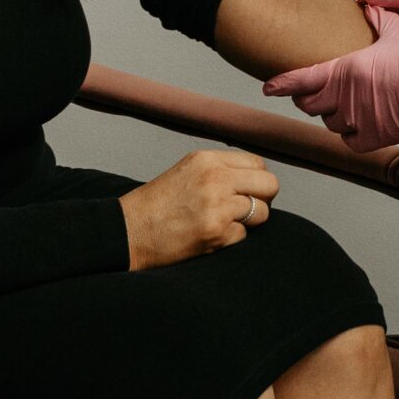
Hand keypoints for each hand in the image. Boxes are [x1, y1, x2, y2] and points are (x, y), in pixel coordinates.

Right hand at [119, 150, 280, 270]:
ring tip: (225, 222)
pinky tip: (210, 235)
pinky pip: (244, 235)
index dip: (256, 179)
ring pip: (262, 213)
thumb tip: (257, 179)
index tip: (246, 190)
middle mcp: (215, 179)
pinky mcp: (216, 233)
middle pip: (270, 185)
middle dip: (264, 198)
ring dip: (248, 221)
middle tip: (247, 208)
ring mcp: (217, 207)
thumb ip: (220, 170)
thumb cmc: (156, 204)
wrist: (128, 231)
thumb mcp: (187, 171)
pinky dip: (231, 238)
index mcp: (207, 160)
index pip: (258, 163)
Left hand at [263, 8, 398, 151]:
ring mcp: (363, 120)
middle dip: (309, 98)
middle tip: (314, 93)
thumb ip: (379, 18)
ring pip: (330, 123)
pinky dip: (350, 136)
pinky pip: (350, 143)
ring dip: (332, 115)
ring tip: (344, 105)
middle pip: (311, 104)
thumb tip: (369, 4)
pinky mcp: (379, 137)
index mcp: (350, 68)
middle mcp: (351, 96)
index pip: (302, 79)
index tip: (269, 87)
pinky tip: (358, 126)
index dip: (282, 84)